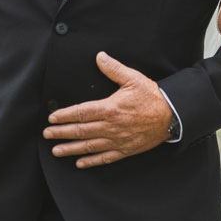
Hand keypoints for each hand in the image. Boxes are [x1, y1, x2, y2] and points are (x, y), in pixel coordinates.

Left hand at [44, 52, 175, 167]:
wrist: (172, 116)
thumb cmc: (153, 97)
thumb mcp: (133, 78)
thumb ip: (114, 69)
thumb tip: (100, 57)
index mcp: (110, 108)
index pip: (81, 113)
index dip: (64, 116)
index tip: (52, 118)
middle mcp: (111, 127)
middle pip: (81, 131)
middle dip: (61, 133)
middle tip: (47, 134)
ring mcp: (117, 140)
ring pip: (89, 146)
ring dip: (71, 149)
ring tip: (57, 151)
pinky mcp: (125, 150)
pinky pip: (105, 158)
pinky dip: (91, 161)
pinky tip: (80, 163)